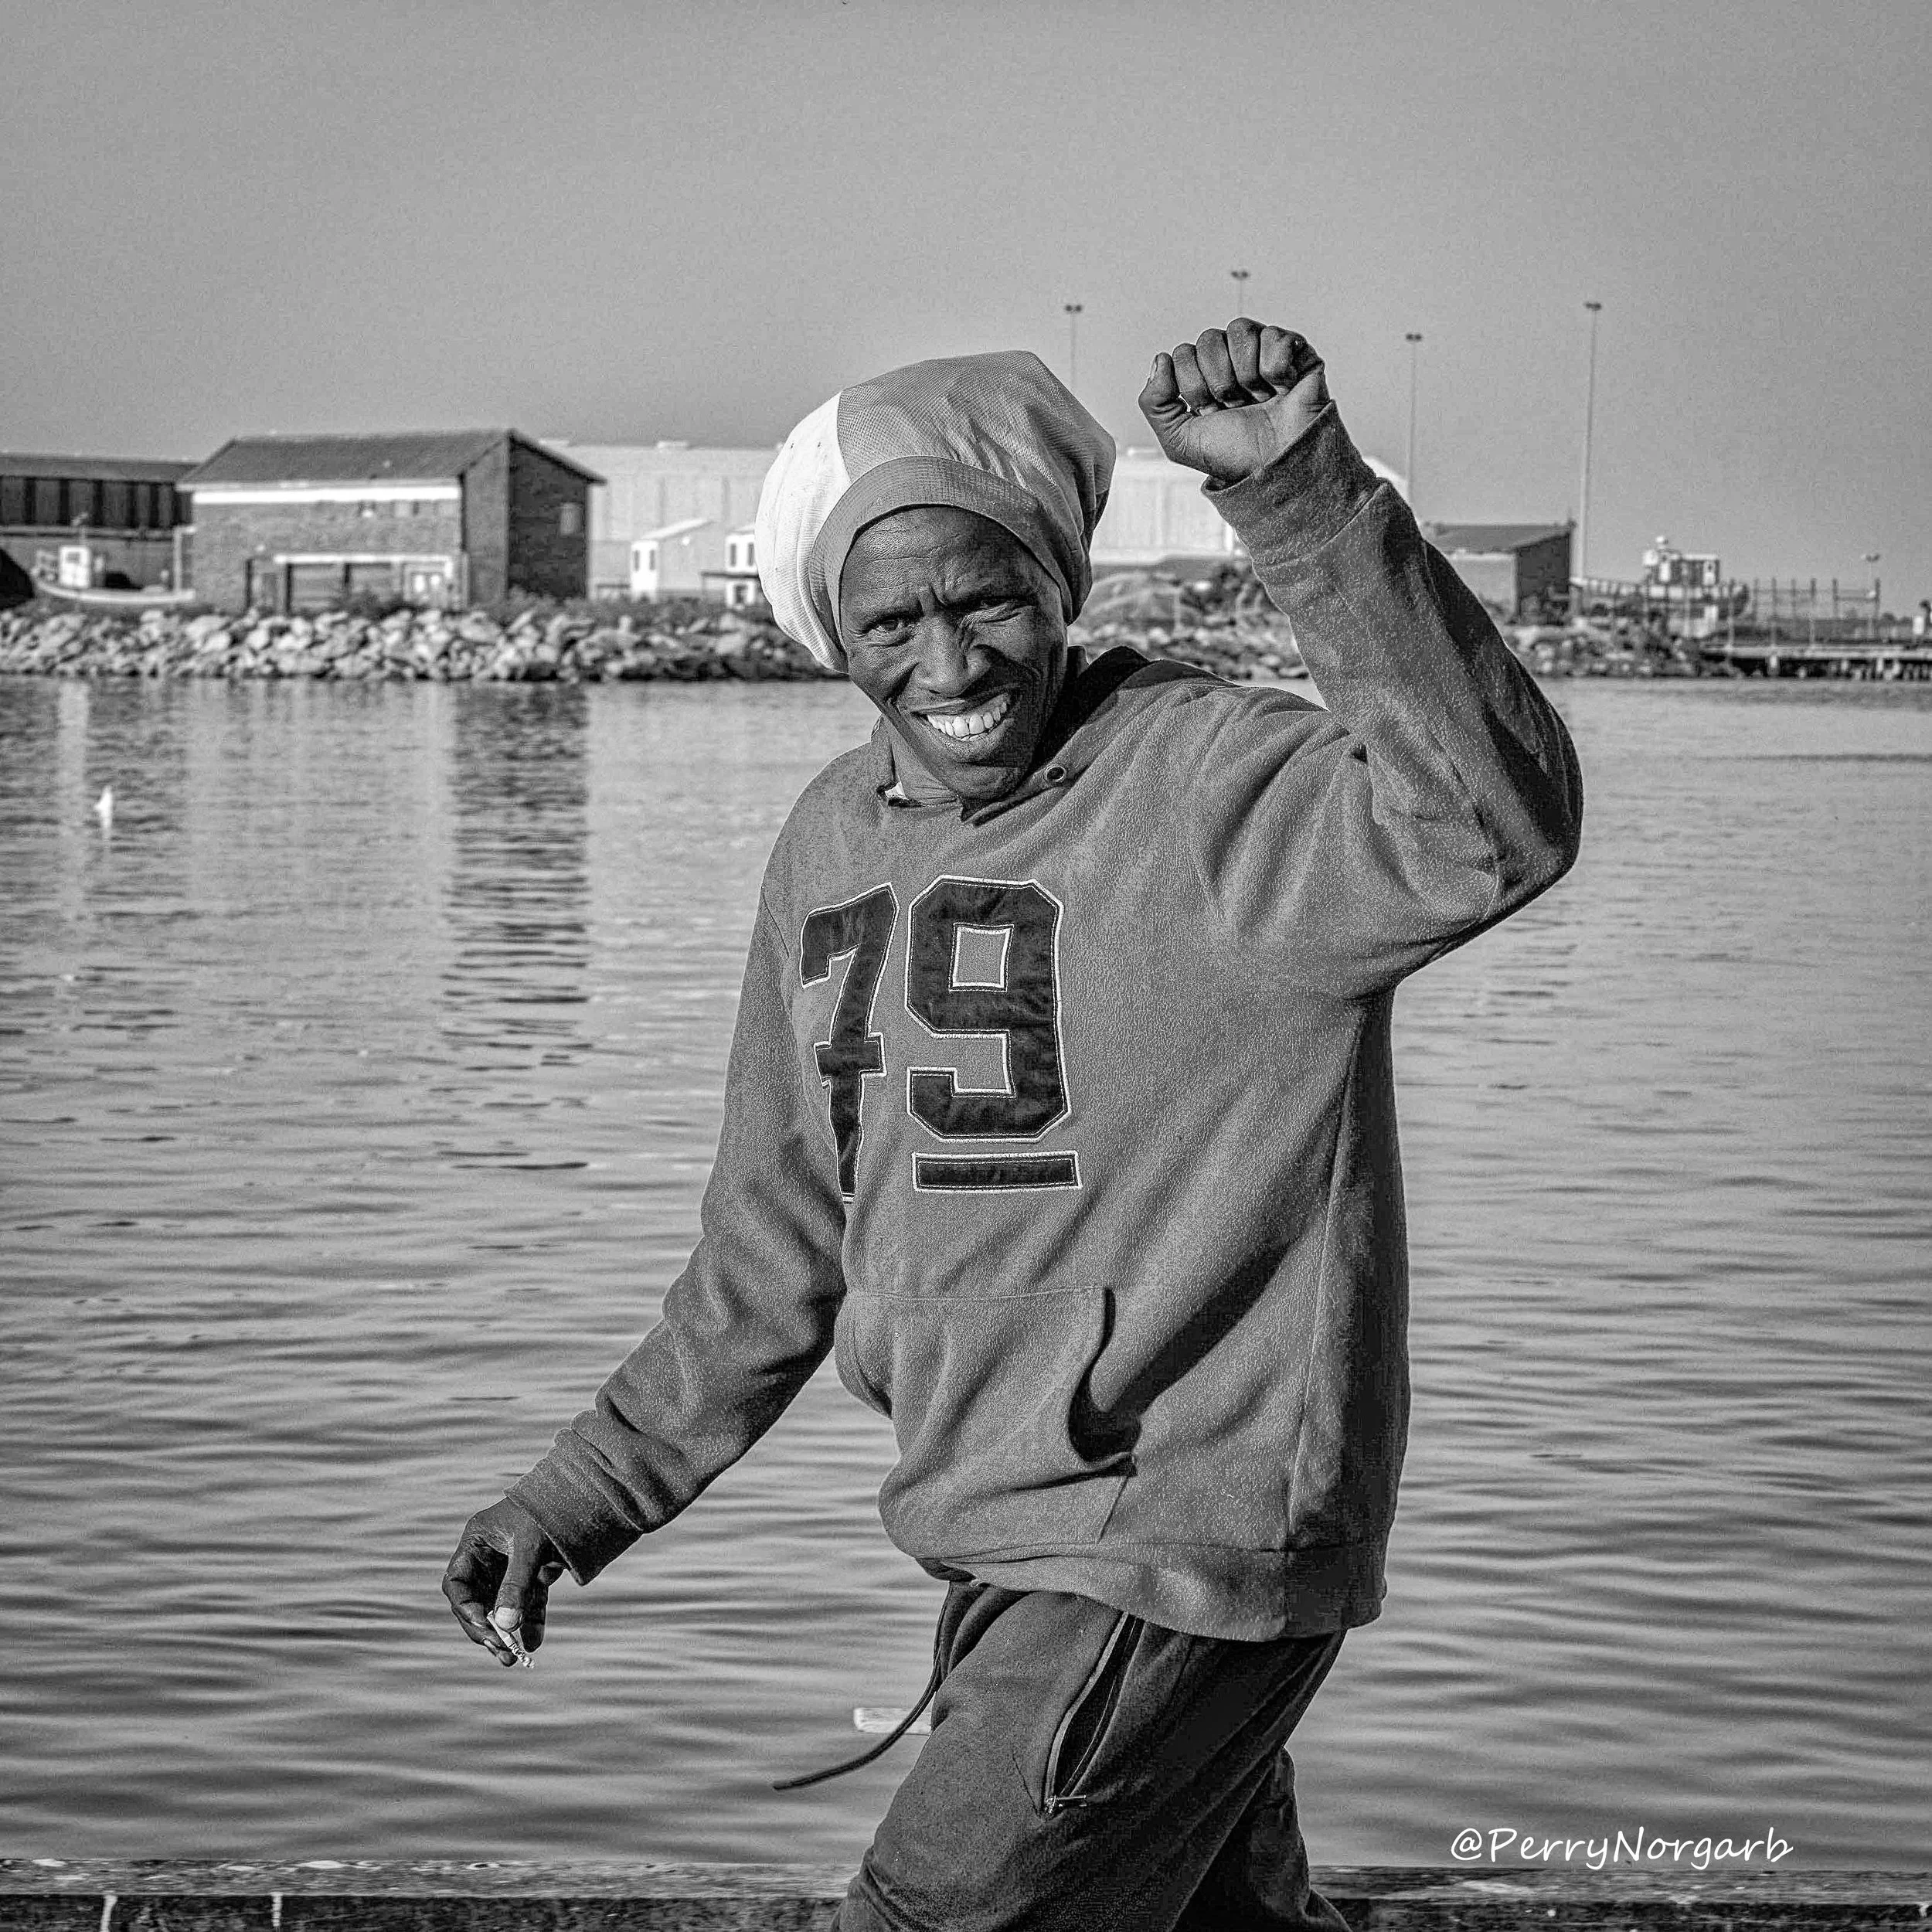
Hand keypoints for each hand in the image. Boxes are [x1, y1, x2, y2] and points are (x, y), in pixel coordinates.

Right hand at [441, 1497, 566, 1667]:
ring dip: (507, 1633)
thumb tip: (506, 1626)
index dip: (465, 1608)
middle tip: (499, 1650)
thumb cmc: (547, 1511)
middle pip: (477, 1601)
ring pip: (502, 1608)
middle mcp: (488, 1558)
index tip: (483, 1626)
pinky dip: (531, 1622)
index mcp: (476, 1543)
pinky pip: (528, 1604)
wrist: (583, 1495)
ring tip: (513, 1659)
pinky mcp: (533, 1576)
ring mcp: (510, 1568)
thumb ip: (516, 1583)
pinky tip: (535, 1642)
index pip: (458, 1583)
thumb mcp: (529, 1545)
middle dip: (486, 1629)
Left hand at [1138, 319, 1328, 484]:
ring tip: (1259, 398)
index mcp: (1203, 375)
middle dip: (1218, 381)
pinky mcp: (1295, 349)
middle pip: (1208, 339)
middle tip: (1235, 406)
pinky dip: (1276, 370)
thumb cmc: (1233, 455)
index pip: (1182, 354)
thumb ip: (1154, 403)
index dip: (1194, 387)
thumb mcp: (1179, 440)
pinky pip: (1274, 336)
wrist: (1276, 468)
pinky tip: (1281, 389)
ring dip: (1246, 374)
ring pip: (1239, 330)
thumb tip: (1161, 360)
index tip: (1211, 413)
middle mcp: (1231, 359)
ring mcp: (1262, 351)